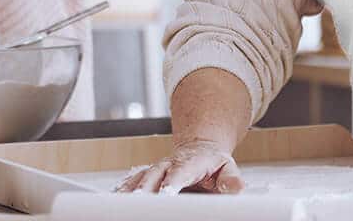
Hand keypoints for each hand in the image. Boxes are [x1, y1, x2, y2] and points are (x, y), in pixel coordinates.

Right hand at [115, 139, 243, 194]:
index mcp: (190, 162)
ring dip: (130, 191)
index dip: (171, 183)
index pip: (179, 173)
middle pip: (154, 176)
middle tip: (138, 202)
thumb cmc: (213, 162)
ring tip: (122, 204)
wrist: (201, 148)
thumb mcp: (228, 167)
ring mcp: (156, 169)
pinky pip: (132, 181)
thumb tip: (236, 189)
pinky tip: (116, 198)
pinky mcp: (147, 175)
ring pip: (140, 179)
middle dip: (145, 189)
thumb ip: (231, 179)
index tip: (165, 193)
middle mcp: (169, 164)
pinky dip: (123, 189)